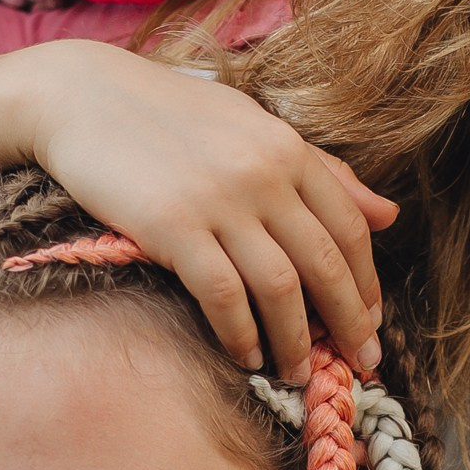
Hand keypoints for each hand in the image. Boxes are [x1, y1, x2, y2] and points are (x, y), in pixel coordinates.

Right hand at [24, 43, 394, 381]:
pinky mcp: (172, 226)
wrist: (79, 95)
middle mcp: (264, 173)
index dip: (366, 284)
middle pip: (325, 264)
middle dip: (348, 323)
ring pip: (280, 288)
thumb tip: (390, 214)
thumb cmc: (166, 114)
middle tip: (358, 364)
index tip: (371, 324)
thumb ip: (321, 172)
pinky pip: (223, 296)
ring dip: (293, 341)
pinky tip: (245, 356)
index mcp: (288, 148)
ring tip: (296, 373)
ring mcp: (219, 199)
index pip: (350, 228)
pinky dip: (241, 334)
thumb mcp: (252, 127)